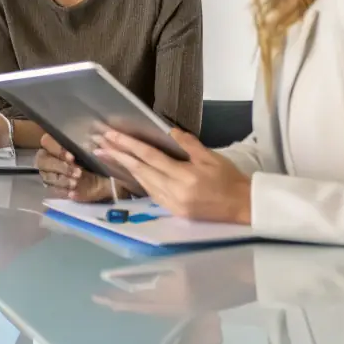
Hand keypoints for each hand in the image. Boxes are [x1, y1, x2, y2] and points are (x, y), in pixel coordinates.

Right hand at [36, 132, 112, 201]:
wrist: (97, 179)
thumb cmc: (91, 159)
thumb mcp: (93, 151)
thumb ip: (90, 148)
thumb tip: (91, 148)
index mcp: (53, 144)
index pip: (47, 141)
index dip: (58, 150)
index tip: (72, 158)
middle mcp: (46, 157)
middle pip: (43, 161)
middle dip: (61, 167)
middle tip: (78, 173)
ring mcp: (46, 173)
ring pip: (47, 176)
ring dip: (62, 180)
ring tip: (76, 183)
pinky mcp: (51, 187)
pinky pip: (52, 189)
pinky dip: (63, 191)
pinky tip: (72, 191)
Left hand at [94, 128, 251, 223]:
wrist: (244, 207)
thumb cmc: (229, 179)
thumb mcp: (211, 157)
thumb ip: (188, 144)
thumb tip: (169, 131)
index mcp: (184, 176)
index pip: (150, 156)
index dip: (128, 145)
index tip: (111, 135)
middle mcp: (174, 191)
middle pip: (140, 170)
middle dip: (118, 155)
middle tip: (99, 143)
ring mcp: (173, 204)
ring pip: (143, 182)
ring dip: (125, 168)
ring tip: (109, 155)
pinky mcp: (174, 212)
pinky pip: (152, 193)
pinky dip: (140, 180)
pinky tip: (131, 171)